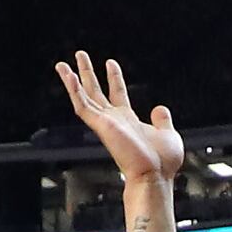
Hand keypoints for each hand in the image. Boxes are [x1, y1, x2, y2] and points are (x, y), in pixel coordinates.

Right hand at [53, 52, 183, 192]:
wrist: (156, 176)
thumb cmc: (162, 163)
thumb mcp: (167, 134)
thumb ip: (162, 120)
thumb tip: (160, 109)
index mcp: (128, 121)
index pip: (118, 94)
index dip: (114, 78)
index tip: (110, 63)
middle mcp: (114, 121)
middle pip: (95, 92)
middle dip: (87, 73)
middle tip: (80, 56)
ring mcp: (105, 123)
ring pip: (83, 98)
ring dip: (73, 80)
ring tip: (64, 64)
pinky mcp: (101, 126)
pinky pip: (82, 106)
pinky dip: (74, 91)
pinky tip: (69, 77)